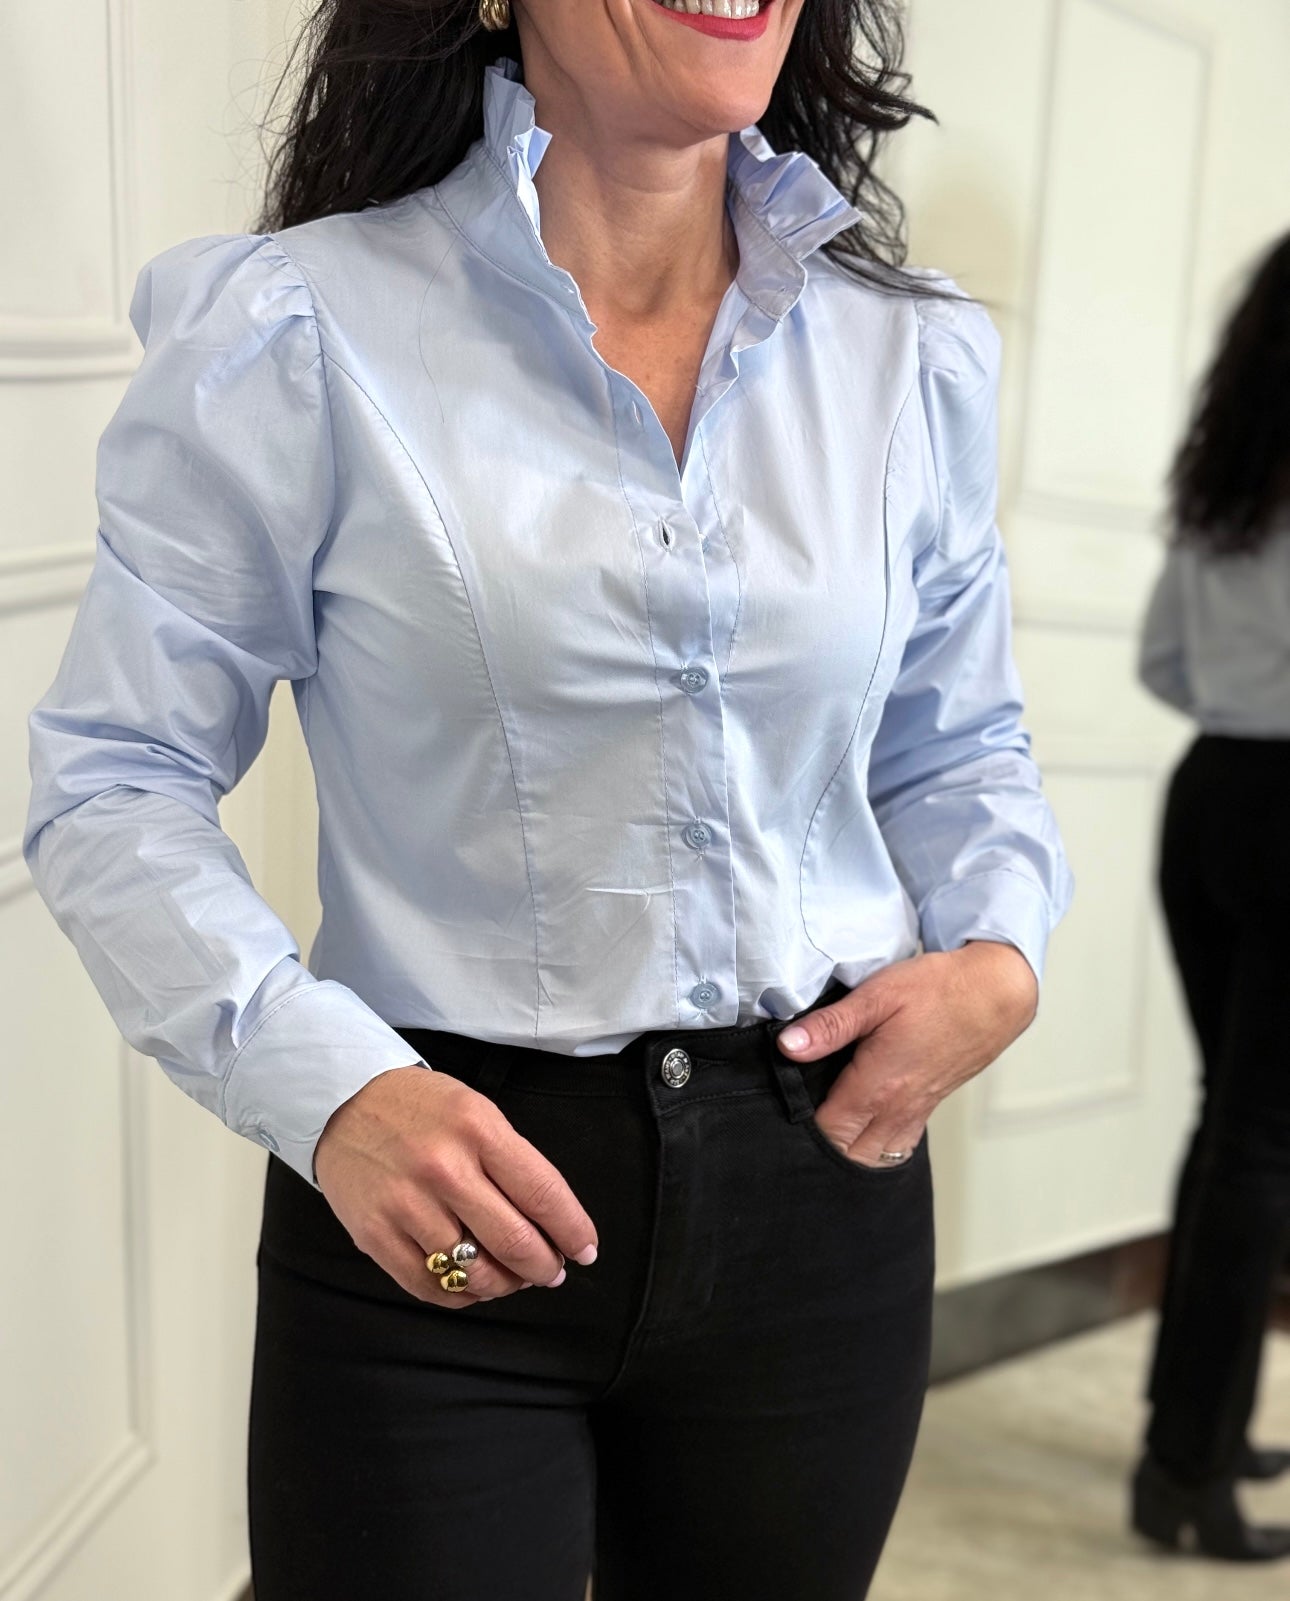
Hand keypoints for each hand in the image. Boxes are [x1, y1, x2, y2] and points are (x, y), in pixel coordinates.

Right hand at [313, 1064, 598, 1307]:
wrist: (343, 1100)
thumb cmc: (420, 1107)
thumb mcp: (476, 1111)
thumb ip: (511, 1162)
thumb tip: (549, 1223)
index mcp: (478, 1130)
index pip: (543, 1193)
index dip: (572, 1230)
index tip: (585, 1250)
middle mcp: (444, 1168)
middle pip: (514, 1241)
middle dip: (544, 1267)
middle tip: (551, 1272)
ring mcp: (406, 1204)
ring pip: (473, 1272)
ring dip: (504, 1285)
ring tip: (511, 1278)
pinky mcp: (375, 1234)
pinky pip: (429, 1286)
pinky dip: (461, 1295)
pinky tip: (472, 1284)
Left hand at [775, 941, 1038, 1167]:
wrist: (995, 994)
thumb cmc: (938, 989)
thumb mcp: (877, 995)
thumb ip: (831, 1025)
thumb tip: (788, 1046)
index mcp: (878, 1085)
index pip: (828, 1132)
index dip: (800, 1129)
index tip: (782, 1111)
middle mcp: (897, 1108)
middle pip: (849, 1155)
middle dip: (821, 1148)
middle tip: (798, 1123)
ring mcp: (915, 1111)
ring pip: (874, 1156)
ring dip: (848, 1151)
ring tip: (826, 1127)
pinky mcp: (929, 1106)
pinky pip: (897, 1144)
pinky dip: (875, 1146)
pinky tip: (861, 1127)